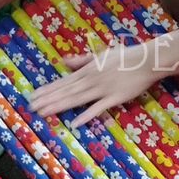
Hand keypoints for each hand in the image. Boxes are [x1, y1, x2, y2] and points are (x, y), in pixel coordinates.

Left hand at [29, 41, 156, 126]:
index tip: (33, 96)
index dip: (47, 90)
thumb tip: (63, 61)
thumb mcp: (100, 55)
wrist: (148, 59)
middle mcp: (91, 79)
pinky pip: (99, 108)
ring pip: (77, 99)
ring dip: (59, 106)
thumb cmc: (125, 57)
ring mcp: (102, 89)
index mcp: (87, 70)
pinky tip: (75, 123)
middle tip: (31, 108)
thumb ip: (81, 60)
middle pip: (66, 91)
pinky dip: (87, 115)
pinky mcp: (115, 98)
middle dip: (47, 100)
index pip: (63, 82)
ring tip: (44, 113)